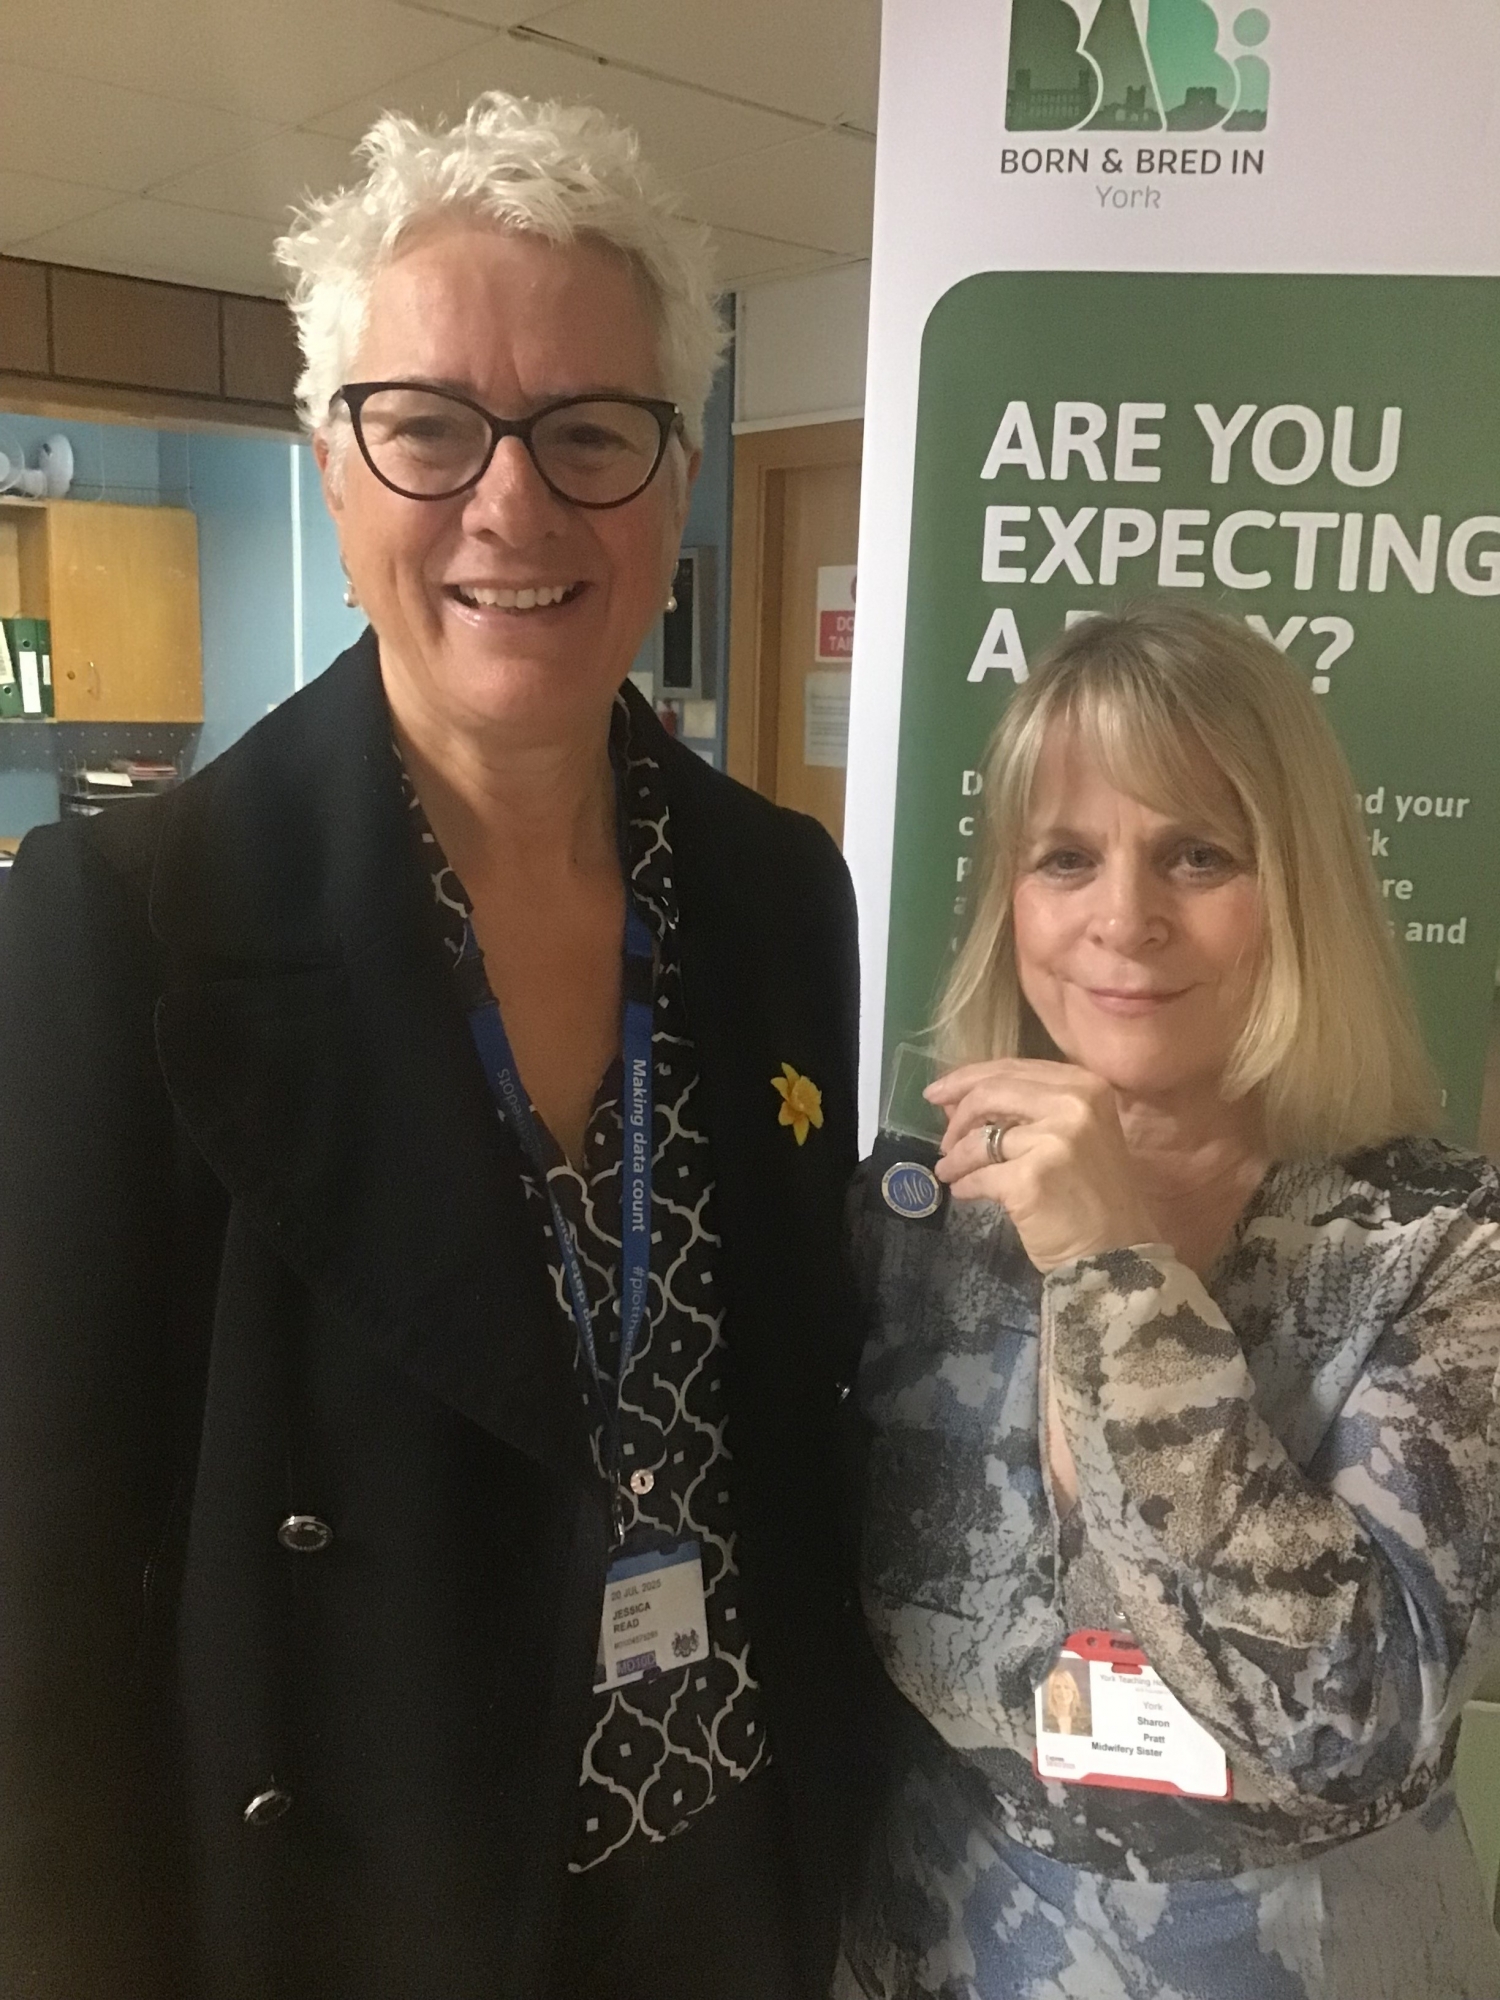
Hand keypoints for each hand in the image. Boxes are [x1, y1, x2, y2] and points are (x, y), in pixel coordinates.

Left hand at [927, 1059, 1160, 1274]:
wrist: (1118, 1252)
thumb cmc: (1093, 1193)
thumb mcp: (1071, 1134)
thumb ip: (1025, 1110)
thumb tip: (958, 1101)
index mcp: (1085, 1086)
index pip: (1013, 1069)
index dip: (968, 1079)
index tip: (940, 1093)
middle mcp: (1073, 1104)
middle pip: (992, 1092)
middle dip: (956, 1113)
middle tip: (942, 1136)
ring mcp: (1054, 1140)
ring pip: (980, 1138)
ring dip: (955, 1157)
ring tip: (948, 1170)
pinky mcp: (1031, 1179)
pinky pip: (979, 1176)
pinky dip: (965, 1185)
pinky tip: (964, 1192)